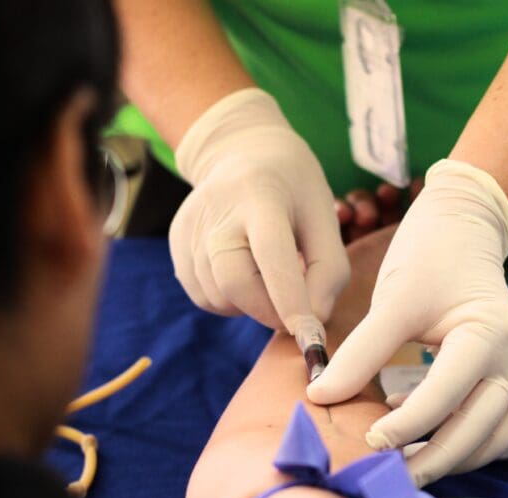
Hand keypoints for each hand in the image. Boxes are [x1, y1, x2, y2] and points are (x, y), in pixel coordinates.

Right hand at [169, 88, 348, 332]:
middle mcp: (217, 210)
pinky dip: (230, 300)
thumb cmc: (294, 189)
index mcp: (261, 195)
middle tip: (294, 312)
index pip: (272, 254)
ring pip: (219, 297)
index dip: (291, 299)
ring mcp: (190, 228)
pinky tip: (245, 273)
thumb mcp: (325, 216)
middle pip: (235, 283)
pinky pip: (204, 296)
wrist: (242, 152)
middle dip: (269, 311)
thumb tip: (314, 321)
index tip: (311, 335)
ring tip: (268, 275)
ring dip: (251, 305)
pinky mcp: (177, 244)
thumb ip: (329, 270)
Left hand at [308, 160, 507, 485]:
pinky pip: (487, 428)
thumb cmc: (429, 255)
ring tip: (399, 469)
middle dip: (432, 459)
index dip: (406, 424)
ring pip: (489, 439)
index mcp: (492, 335)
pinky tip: (413, 438)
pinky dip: (456, 442)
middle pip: (479, 431)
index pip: (448, 394)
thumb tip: (320, 397)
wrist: (464, 227)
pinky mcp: (504, 381)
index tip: (366, 441)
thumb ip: (361, 352)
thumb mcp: (394, 299)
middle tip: (384, 477)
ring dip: (448, 459)